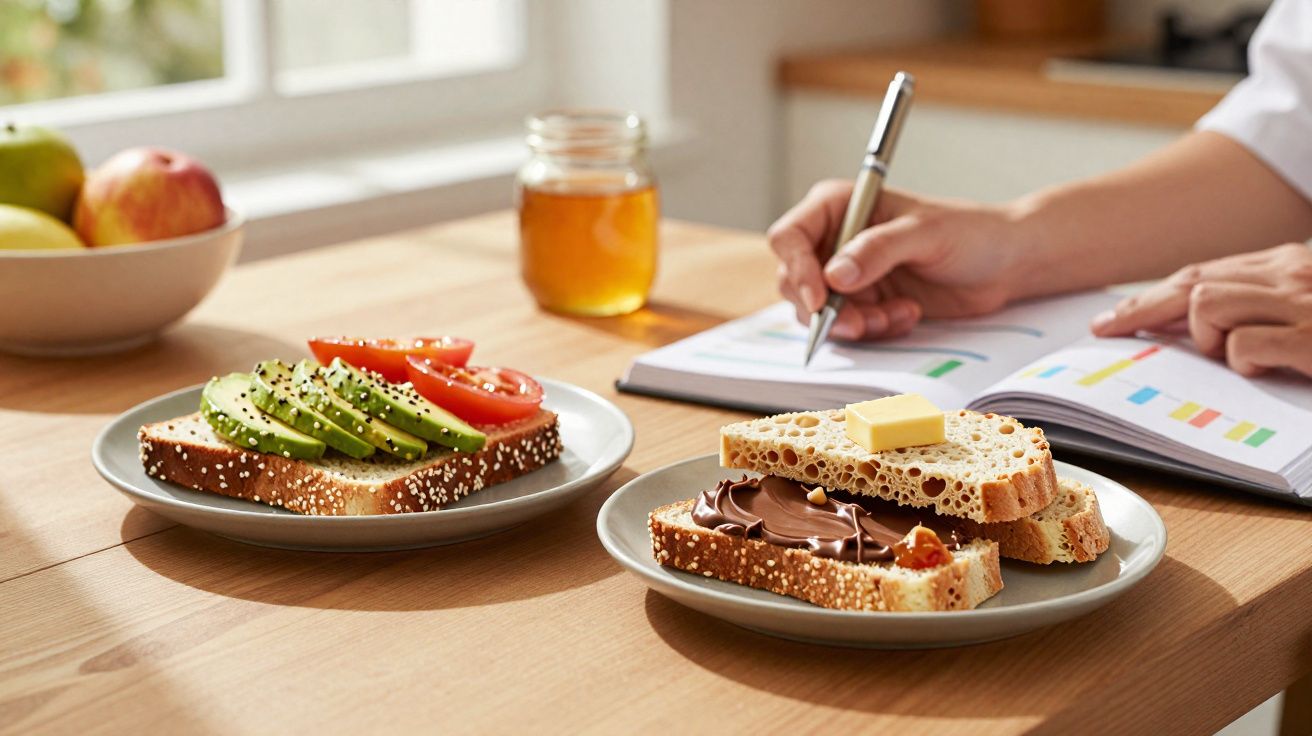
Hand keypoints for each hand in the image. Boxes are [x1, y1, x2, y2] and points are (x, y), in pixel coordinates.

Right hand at [767, 179, 1022, 339]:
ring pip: (817, 312)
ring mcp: (846, 275)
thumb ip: (878, 250)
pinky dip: (874, 330)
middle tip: (861, 323)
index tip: (819, 300)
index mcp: (840, 206)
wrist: (1004, 264)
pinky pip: (847, 328)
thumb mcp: (925, 234)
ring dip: (855, 323)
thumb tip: (834, 276)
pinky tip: (907, 314)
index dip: (797, 269)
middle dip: (825, 309)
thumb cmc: (970, 232)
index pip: (790, 237)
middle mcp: (834, 240)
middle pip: (794, 281)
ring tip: (897, 315)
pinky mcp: (864, 303)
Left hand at [1091, 243, 1311, 376]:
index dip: (1153, 298)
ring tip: (1243, 360)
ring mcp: (1301, 304)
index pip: (1203, 275)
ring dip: (1208, 338)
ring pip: (1206, 304)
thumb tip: (1184, 326)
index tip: (1117, 317)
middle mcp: (1290, 274)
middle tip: (1107, 328)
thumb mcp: (1299, 310)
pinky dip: (1243, 362)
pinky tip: (1266, 368)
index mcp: (1287, 265)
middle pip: (1192, 284)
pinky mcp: (1310, 338)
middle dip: (1141, 310)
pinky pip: (1242, 344)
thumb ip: (1251, 308)